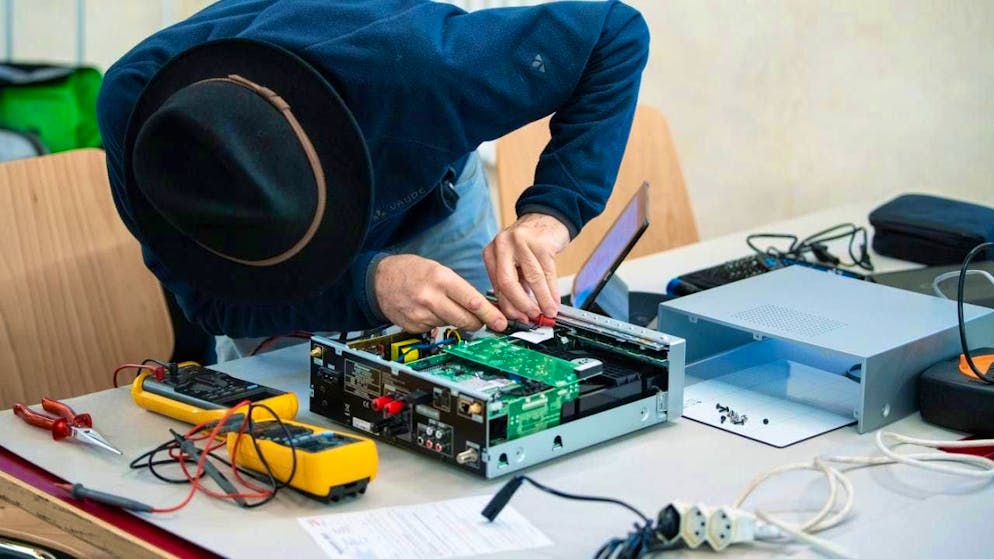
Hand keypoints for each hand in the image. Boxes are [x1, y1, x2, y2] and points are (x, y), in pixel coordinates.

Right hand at [374, 254, 506, 332]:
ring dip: (456, 320)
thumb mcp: (438, 270)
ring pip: (452, 325)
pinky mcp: (415, 327)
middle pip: (466, 320)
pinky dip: (438, 323)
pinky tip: (429, 311)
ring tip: (444, 305)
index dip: (490, 315)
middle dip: (478, 322)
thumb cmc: (410, 271)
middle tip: (481, 319)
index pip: (472, 301)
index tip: (502, 323)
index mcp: (441, 279)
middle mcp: (431, 298)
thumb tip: (482, 306)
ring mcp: (421, 315)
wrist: (378, 280)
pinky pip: (437, 329)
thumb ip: (459, 287)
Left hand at [482, 213, 569, 321]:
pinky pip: (548, 272)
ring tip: (549, 311)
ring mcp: (521, 242)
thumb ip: (515, 284)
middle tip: (533, 316)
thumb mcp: (514, 262)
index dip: (509, 306)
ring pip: (532, 279)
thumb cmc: (528, 244)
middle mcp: (502, 245)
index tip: (519, 318)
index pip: (497, 285)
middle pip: (508, 283)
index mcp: (491, 253)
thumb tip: (522, 312)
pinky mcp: (541, 243)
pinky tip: (555, 300)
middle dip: (522, 304)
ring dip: (542, 299)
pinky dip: (552, 290)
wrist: (546, 218)